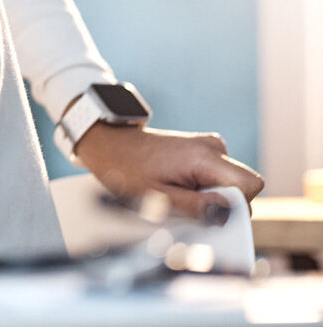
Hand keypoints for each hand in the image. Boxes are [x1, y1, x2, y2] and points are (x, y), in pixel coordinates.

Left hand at [73, 124, 265, 222]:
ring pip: (230, 183)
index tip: (209, 214)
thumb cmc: (127, 169)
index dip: (236, 206)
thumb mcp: (157, 198)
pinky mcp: (205, 152)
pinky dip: (204, 188)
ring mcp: (210, 147)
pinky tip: (180, 188)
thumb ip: (195, 208)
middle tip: (188, 207)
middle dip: (222, 204)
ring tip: (179, 195)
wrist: (110, 144)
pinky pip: (218, 177)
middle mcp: (214, 146)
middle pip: (242, 185)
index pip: (249, 185)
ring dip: (211, 197)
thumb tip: (228, 215)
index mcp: (204, 156)